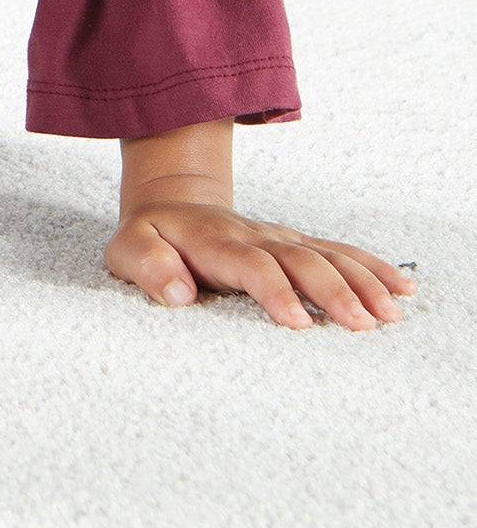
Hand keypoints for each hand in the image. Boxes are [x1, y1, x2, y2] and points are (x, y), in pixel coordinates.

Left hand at [106, 199, 416, 330]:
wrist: (170, 202)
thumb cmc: (150, 237)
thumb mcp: (127, 249)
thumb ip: (147, 265)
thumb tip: (177, 292)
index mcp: (214, 242)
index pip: (250, 265)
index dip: (275, 291)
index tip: (299, 323)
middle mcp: (254, 237)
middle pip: (299, 260)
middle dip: (332, 291)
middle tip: (362, 325)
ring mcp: (279, 238)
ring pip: (326, 254)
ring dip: (361, 281)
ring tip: (390, 313)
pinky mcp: (295, 244)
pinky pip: (337, 252)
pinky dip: (371, 268)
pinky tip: (401, 288)